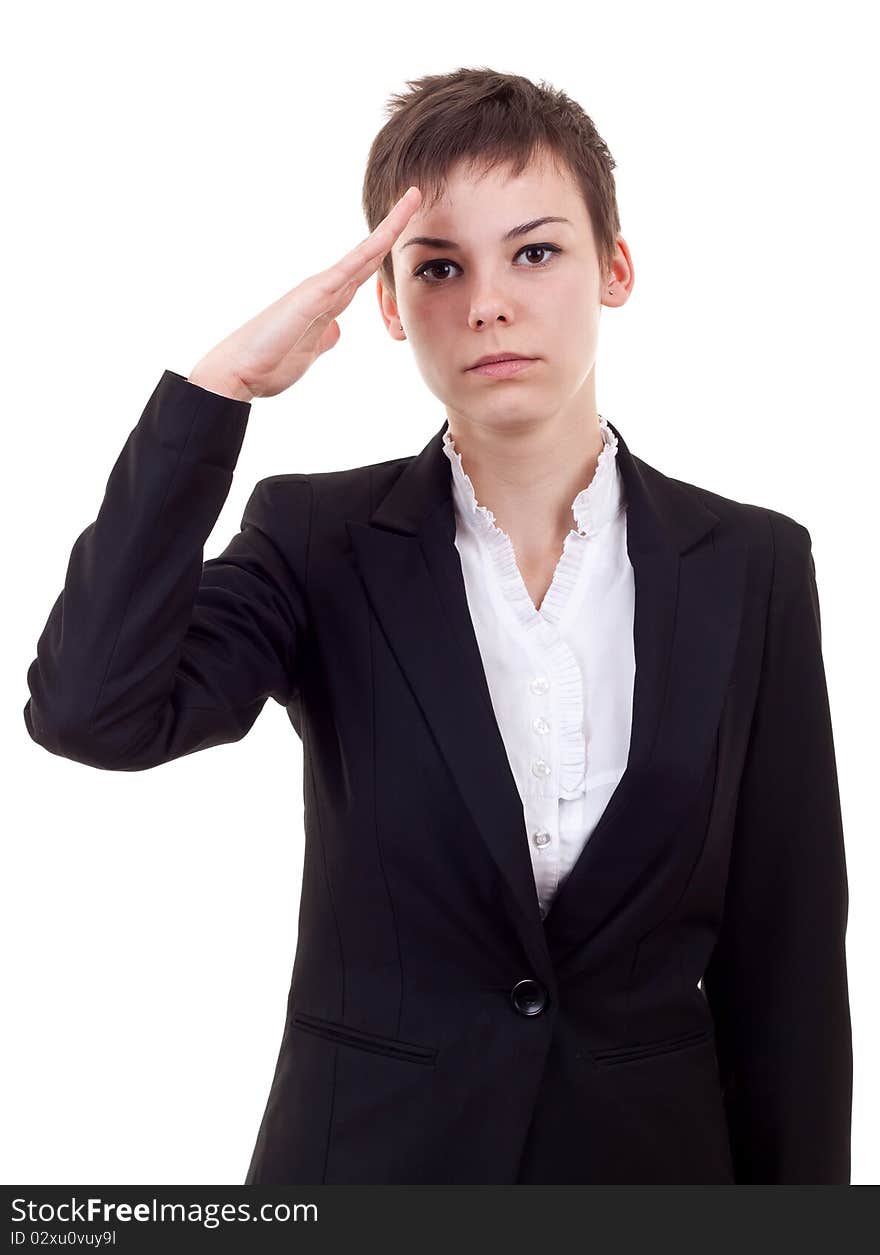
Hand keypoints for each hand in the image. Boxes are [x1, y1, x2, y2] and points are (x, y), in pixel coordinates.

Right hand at [188, 186, 421, 400]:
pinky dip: (370, 249)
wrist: (238, 372)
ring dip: (389, 226)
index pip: (365, 271)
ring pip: (364, 252)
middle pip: (369, 253)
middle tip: (416, 194)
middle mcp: (326, 288)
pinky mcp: (313, 296)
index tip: (409, 230)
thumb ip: (323, 337)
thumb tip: (336, 329)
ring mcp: (320, 288)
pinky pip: (348, 268)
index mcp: (328, 302)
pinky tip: (389, 232)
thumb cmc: (268, 364)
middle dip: (394, 226)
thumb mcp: (309, 352)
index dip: (387, 250)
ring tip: (413, 197)